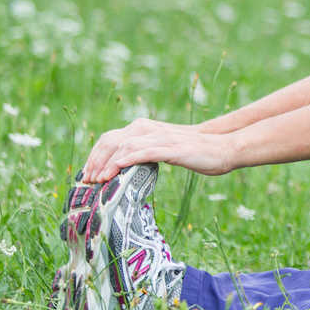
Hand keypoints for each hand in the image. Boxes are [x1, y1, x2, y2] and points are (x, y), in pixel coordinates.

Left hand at [82, 118, 236, 181]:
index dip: (94, 156)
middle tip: (88, 181)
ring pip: (124, 146)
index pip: (110, 139)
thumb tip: (123, 169)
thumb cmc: (195, 153)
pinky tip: (117, 169)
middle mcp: (149, 129)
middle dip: (95, 161)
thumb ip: (145, 153)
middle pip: (111, 141)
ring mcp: (160, 137)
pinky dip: (127, 159)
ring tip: (99, 180)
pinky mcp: (172, 148)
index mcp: (145, 128)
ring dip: (107, 164)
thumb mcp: (164, 150)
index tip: (87, 174)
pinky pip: (144, 152)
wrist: (222, 148)